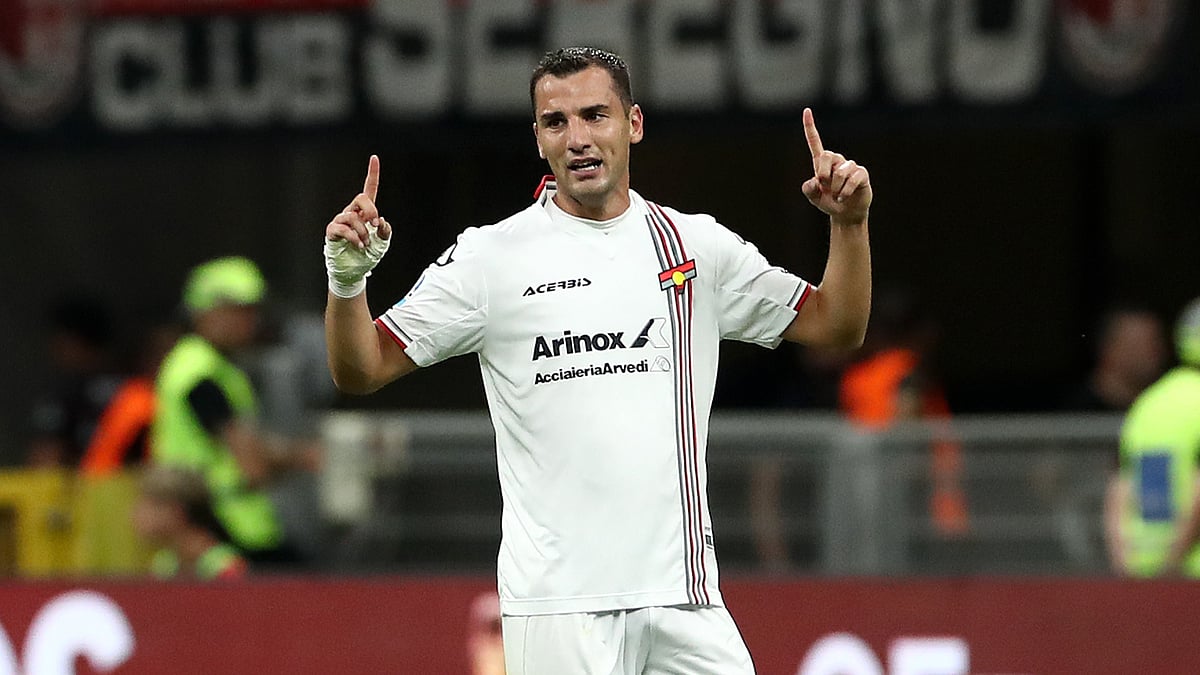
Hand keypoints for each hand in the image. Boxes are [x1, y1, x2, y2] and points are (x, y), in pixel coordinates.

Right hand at [325, 155, 392, 297]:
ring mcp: (341, 221)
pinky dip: (353, 237)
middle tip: (375, 223)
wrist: (354, 271)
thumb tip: (380, 221)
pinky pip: (342, 228)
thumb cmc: (367, 255)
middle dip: (370, 209)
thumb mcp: (382, 243)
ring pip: (352, 217)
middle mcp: (352, 213)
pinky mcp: (333, 232)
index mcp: (365, 212)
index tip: (375, 158)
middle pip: (361, 198)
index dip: (372, 173)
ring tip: (365, 244)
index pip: (369, 189)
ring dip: (363, 232)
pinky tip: (358, 245)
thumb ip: (385, 231)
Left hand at [800, 108, 871, 225]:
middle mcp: (836, 161)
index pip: (815, 142)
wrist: (846, 214)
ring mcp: (850, 166)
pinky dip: (844, 192)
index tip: (806, 111)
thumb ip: (808, 190)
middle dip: (822, 173)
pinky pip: (852, 179)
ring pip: (839, 173)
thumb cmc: (829, 202)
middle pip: (827, 155)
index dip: (810, 127)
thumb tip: (813, 181)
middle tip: (823, 186)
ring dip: (835, 189)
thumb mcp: (814, 198)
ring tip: (837, 197)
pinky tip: (843, 198)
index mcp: (822, 163)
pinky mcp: (861, 174)